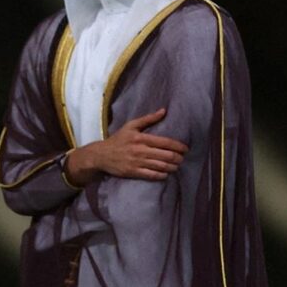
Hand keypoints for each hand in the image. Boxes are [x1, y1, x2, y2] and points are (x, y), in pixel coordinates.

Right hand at [67, 108, 187, 184]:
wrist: (101, 155)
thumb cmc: (118, 139)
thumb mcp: (131, 126)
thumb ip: (148, 119)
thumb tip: (164, 111)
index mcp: (141, 138)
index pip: (165, 142)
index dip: (178, 146)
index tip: (185, 149)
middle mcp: (140, 150)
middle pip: (166, 155)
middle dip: (178, 158)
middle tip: (182, 158)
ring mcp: (137, 162)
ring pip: (161, 166)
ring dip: (172, 167)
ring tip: (176, 166)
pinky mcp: (133, 172)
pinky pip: (152, 175)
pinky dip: (162, 175)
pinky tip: (166, 173)